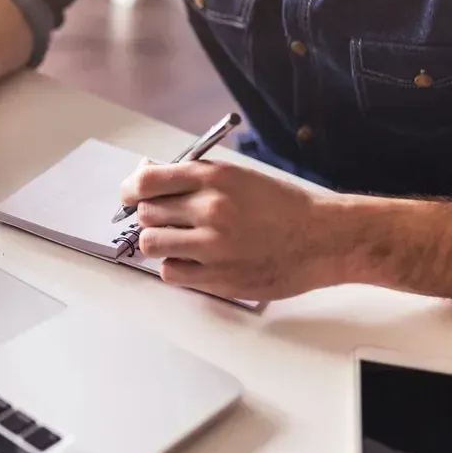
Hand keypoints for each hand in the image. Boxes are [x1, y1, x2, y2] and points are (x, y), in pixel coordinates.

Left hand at [119, 159, 343, 301]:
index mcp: (213, 178)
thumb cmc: (282, 206)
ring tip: (179, 242)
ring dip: (159, 242)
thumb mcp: (237, 177)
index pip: (146, 181)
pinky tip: (193, 261)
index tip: (130, 196)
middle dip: (152, 216)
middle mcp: (210, 209)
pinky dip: (174, 267)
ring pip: (152, 243)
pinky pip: (170, 272)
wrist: (321, 239)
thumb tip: (145, 175)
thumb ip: (193, 177)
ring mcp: (213, 245)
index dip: (131, 189)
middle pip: (146, 213)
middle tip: (168, 221)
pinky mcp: (218, 276)